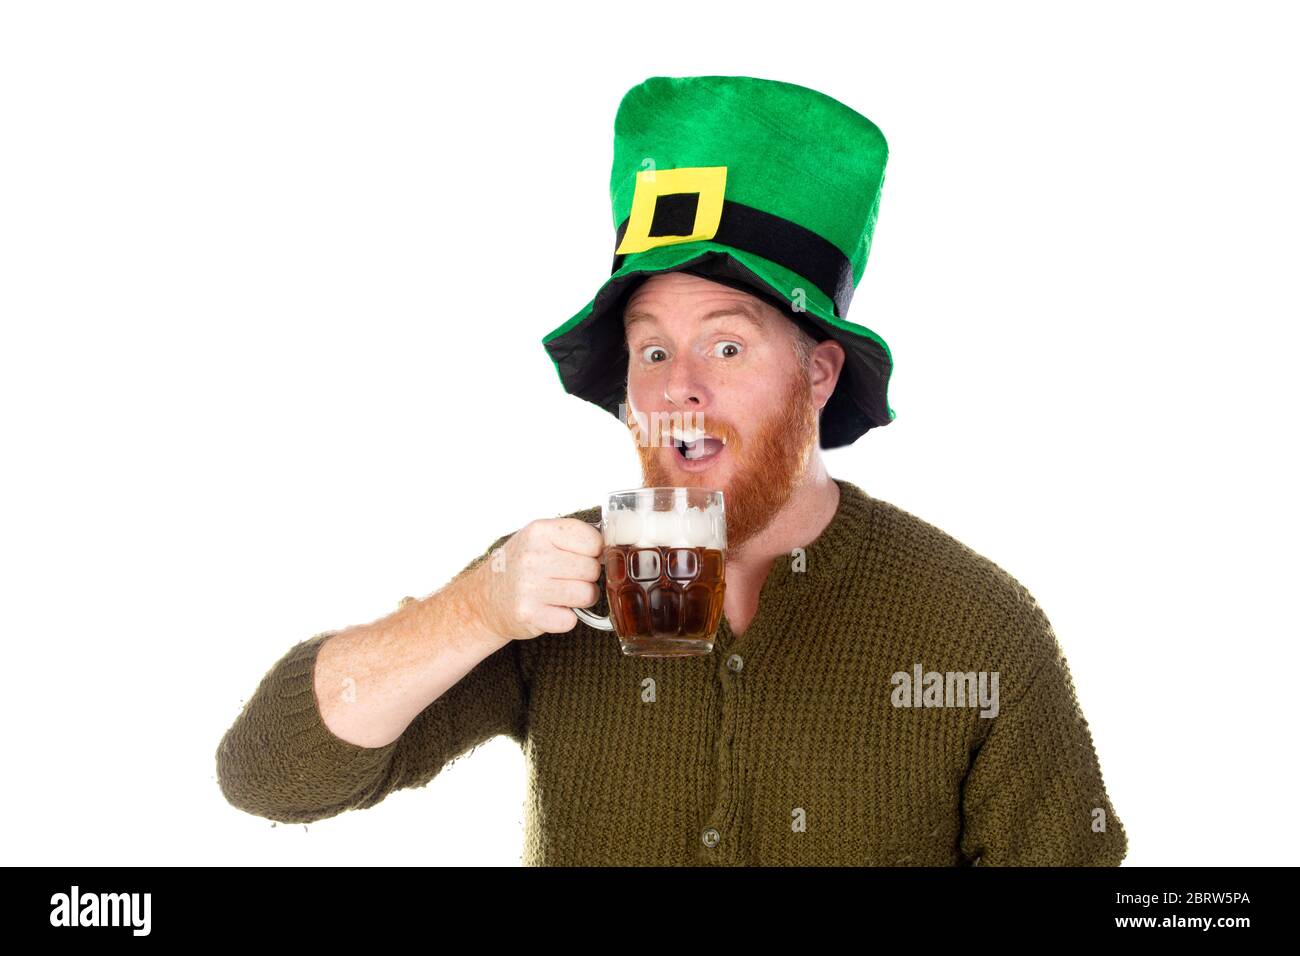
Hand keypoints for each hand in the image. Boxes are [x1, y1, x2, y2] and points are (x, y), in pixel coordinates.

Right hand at [470, 518, 602, 640]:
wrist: (484, 598)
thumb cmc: (520, 566)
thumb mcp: (540, 538)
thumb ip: (574, 537)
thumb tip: (614, 546)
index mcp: (540, 531)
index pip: (593, 541)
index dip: (594, 552)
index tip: (582, 557)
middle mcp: (533, 557)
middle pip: (592, 570)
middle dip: (587, 577)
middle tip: (567, 578)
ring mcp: (529, 587)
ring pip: (587, 595)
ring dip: (580, 598)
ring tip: (561, 594)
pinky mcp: (529, 614)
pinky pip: (571, 620)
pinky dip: (565, 618)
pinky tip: (549, 609)